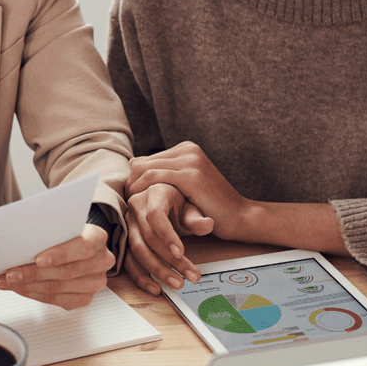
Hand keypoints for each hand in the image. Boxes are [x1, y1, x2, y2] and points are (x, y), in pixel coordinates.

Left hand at [0, 223, 111, 309]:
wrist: (75, 246)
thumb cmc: (65, 235)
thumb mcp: (60, 226)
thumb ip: (48, 232)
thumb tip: (18, 240)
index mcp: (98, 238)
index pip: (83, 247)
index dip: (60, 255)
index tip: (38, 259)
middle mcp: (101, 261)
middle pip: (66, 271)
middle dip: (33, 273)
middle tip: (10, 273)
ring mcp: (95, 282)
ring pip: (59, 287)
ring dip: (29, 286)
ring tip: (8, 281)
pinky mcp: (85, 298)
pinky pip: (57, 300)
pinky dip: (35, 294)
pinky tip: (20, 289)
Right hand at [124, 183, 208, 295]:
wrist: (167, 201)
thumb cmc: (180, 203)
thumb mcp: (191, 207)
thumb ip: (197, 218)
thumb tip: (207, 225)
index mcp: (154, 193)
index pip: (155, 215)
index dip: (166, 235)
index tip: (181, 252)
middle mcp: (136, 207)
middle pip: (147, 238)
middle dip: (168, 260)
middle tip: (189, 276)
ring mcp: (128, 224)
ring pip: (137, 251)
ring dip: (157, 271)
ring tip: (177, 283)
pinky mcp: (126, 239)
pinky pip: (129, 260)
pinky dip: (141, 276)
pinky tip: (155, 288)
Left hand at [126, 142, 250, 239]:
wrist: (239, 216)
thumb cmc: (209, 206)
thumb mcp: (185, 184)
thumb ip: (163, 172)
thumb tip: (133, 162)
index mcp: (187, 149)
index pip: (145, 160)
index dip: (133, 179)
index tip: (129, 197)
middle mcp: (188, 149)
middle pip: (141, 163)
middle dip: (130, 183)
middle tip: (127, 203)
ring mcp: (190, 160)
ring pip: (144, 169)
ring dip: (132, 188)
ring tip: (131, 205)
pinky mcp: (190, 175)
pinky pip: (153, 178)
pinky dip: (141, 191)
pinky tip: (139, 206)